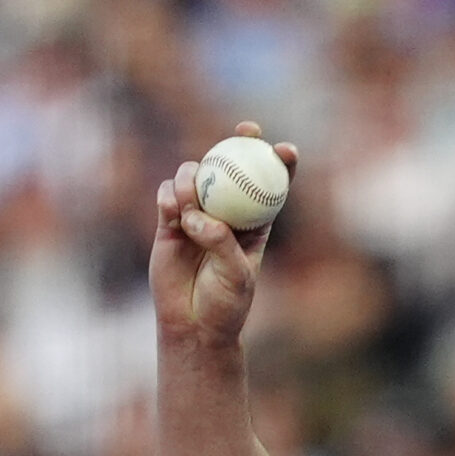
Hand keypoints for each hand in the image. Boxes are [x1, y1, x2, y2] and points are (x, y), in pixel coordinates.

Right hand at [149, 123, 298, 348]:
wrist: (193, 325)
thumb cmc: (225, 304)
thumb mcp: (235, 275)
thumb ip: (220, 243)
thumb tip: (199, 216)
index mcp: (255, 224)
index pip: (271, 187)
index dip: (280, 163)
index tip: (286, 148)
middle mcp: (226, 214)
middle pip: (234, 168)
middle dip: (241, 141)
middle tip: (245, 131)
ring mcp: (197, 215)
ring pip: (195, 177)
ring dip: (193, 177)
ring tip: (190, 201)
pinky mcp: (170, 223)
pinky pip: (168, 197)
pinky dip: (169, 196)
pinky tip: (173, 207)